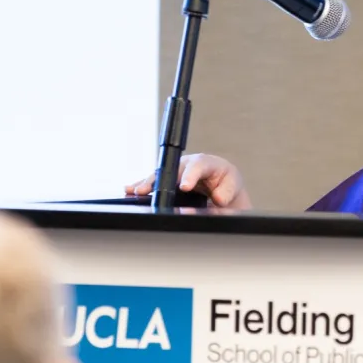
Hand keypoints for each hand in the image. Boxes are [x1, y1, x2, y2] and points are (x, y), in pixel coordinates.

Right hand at [125, 153, 251, 209]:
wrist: (223, 190)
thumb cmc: (227, 186)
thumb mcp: (233, 190)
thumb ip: (227, 193)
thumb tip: (218, 198)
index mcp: (209, 163)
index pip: (199, 165)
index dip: (190, 175)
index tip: (185, 186)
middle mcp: (190, 164)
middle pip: (174, 169)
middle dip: (160, 179)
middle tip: (148, 190)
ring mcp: (178, 170)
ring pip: (161, 174)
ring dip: (147, 183)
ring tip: (134, 191)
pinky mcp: (170, 179)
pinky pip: (155, 181)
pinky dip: (142, 185)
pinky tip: (129, 190)